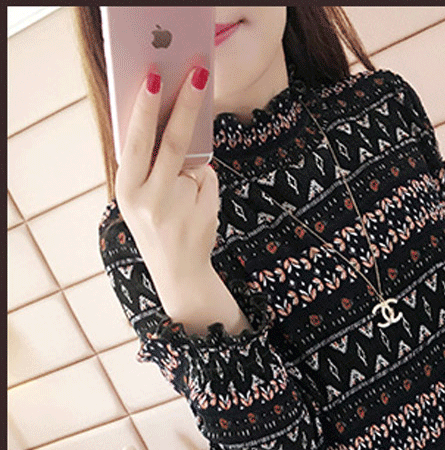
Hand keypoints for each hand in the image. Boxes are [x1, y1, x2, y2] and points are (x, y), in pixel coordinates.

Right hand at [115, 65, 239, 334]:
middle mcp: (150, 199)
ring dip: (196, 149)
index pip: (137, 142)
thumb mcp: (143, 195)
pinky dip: (204, 183)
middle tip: (196, 73)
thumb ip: (155, 164)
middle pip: (172, 143)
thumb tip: (184, 124)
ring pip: (193, 163)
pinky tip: (195, 203)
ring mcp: (179, 208)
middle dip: (184, 105)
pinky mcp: (203, 215)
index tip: (154, 77)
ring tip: (193, 131)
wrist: (179, 273)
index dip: (145, 109)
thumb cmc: (158, 223)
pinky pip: (207, 181)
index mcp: (127, 188)